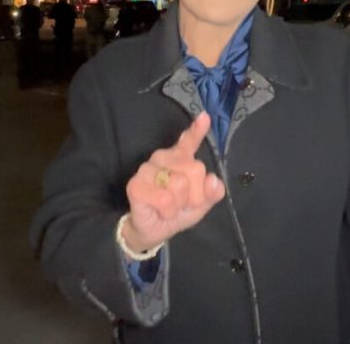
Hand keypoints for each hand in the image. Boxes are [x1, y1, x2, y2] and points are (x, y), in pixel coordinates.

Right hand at [121, 112, 225, 252]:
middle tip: (181, 203)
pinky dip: (168, 211)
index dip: (197, 130)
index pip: (189, 141)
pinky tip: (160, 211)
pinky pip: (164, 198)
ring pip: (180, 184)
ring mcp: (147, 169)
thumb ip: (212, 192)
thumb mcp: (201, 204)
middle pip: (195, 169)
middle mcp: (163, 157)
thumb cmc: (176, 212)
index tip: (204, 117)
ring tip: (169, 207)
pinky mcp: (136, 184)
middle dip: (195, 195)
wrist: (154, 231)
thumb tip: (214, 181)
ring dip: (179, 205)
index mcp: (180, 159)